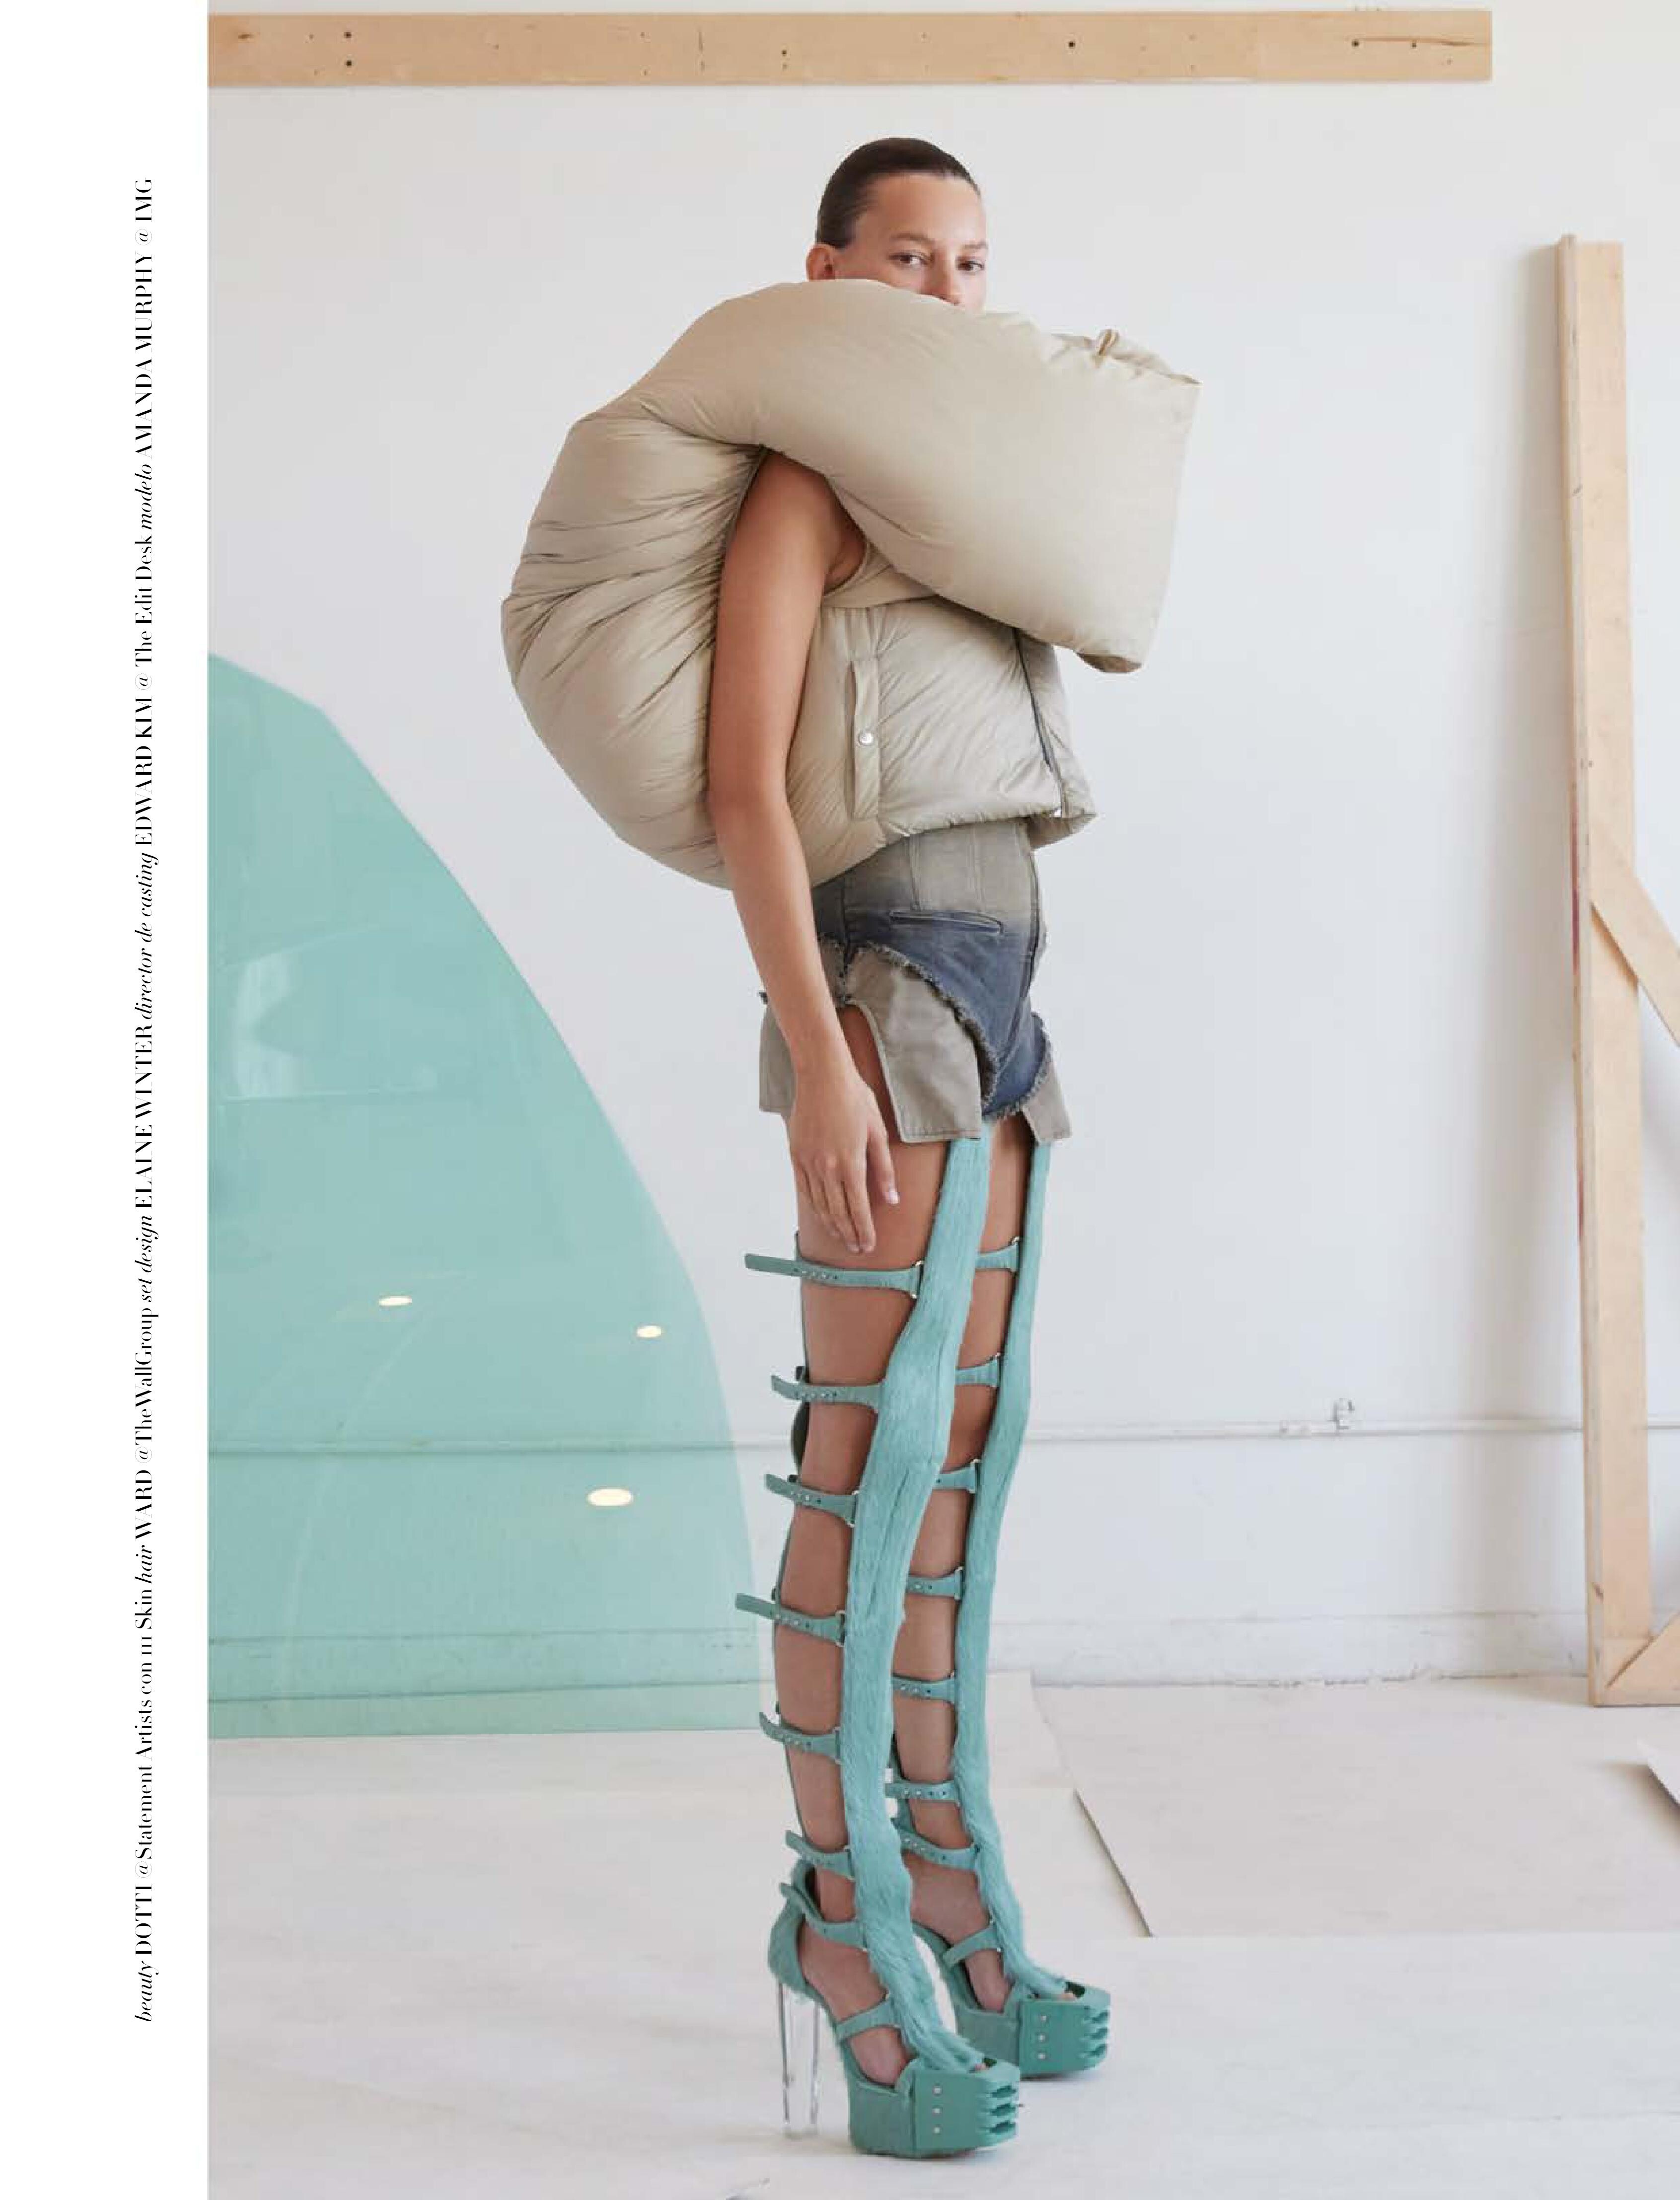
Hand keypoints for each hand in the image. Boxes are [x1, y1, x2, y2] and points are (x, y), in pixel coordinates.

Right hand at [787, 1057, 898, 1253]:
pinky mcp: (796, 1155)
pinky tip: (822, 1215)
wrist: (822, 1075)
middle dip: (848, 1233)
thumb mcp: (878, 1132)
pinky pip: (805, 1189)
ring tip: (841, 1237)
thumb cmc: (855, 1098)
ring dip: (831, 1225)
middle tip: (856, 1249)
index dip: (864, 1230)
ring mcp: (809, 1162)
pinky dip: (814, 1206)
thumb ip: (884, 1169)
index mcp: (851, 1162)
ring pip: (819, 1204)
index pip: (858, 1208)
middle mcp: (827, 1167)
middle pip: (838, 1212)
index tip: (868, 1246)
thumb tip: (891, 1200)